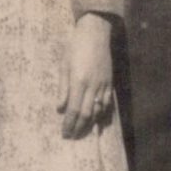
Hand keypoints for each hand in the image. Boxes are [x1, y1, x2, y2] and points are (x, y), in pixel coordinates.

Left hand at [57, 13, 113, 138]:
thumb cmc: (75, 47)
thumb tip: (60, 109)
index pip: (74, 110)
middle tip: (71, 136)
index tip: (64, 134)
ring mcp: (103, 84)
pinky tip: (97, 119)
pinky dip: (102, 114)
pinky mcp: (110, 82)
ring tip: (82, 131)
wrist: (95, 33)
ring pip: (99, 110)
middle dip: (78, 127)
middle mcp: (93, 86)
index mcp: (79, 81)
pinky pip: (107, 103)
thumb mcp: (64, 66)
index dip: (69, 124)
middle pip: (87, 114)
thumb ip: (63, 89)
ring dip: (90, 123)